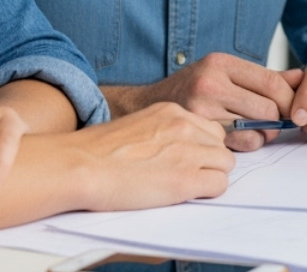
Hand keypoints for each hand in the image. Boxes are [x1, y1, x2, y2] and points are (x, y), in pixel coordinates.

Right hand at [73, 102, 234, 209]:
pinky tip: (184, 194)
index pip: (209, 127)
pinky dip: (207, 192)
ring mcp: (187, 151)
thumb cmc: (98, 152)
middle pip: (221, 144)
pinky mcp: (185, 179)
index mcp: (171, 111)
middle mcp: (184, 126)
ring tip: (184, 185)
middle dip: (210, 160)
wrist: (80, 165)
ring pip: (225, 164)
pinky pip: (219, 185)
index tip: (191, 158)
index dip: (203, 146)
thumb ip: (162, 130)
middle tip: (188, 174)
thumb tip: (176, 147)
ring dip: (210, 176)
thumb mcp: (137, 126)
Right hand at [108, 52, 296, 151]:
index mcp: (220, 63)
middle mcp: (210, 82)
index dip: (289, 100)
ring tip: (254, 133)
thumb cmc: (190, 91)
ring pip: (255, 128)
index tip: (292, 110)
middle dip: (277, 120)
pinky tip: (238, 141)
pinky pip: (237, 145)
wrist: (144, 108)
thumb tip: (304, 76)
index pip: (273, 82)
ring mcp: (200, 108)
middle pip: (268, 107)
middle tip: (272, 125)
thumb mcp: (224, 74)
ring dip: (262, 135)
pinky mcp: (194, 132)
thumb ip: (265, 77)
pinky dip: (245, 146)